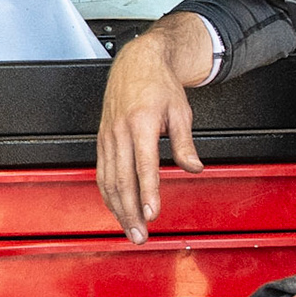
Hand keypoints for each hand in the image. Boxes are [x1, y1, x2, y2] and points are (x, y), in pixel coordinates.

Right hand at [96, 23, 204, 243]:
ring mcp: (107, 136)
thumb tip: (193, 167)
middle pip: (122, 180)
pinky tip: (115, 208)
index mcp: (141, 123)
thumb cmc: (159, 84)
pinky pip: (102, 172)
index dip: (148, 192)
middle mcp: (120, 131)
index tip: (152, 214)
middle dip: (130, 211)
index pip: (144, 165)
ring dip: (118, 208)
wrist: (136, 62)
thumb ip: (184, 143)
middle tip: (140, 234)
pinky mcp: (102, 139)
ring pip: (109, 180)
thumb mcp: (180, 111)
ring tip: (129, 229)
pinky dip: (107, 193)